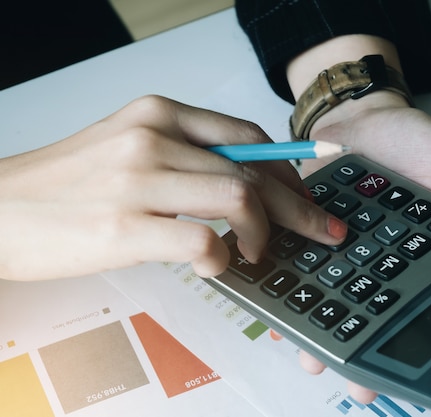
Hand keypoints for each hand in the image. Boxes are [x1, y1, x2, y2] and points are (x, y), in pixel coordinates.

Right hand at [0, 95, 346, 280]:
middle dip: (299, 208)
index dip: (287, 170)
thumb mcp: (128, 147)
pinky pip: (203, 241)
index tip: (307, 195)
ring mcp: (139, 181)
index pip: (248, 135)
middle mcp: (153, 138)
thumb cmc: (68, 183)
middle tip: (320, 231)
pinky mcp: (124, 227)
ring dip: (264, 235)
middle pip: (255, 171)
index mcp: (159, 114)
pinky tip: (215, 265)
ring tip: (256, 254)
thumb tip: (245, 188)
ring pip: (239, 199)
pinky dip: (222, 258)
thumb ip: (185, 157)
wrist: (0, 208)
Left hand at [296, 91, 430, 403]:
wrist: (358, 118)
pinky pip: (300, 272)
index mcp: (421, 254)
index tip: (414, 365)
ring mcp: (343, 254)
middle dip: (363, 348)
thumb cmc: (412, 140)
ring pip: (333, 304)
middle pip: (373, 315)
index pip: (423, 303)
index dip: (421, 336)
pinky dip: (289, 294)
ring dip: (323, 334)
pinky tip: (281, 316)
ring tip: (315, 358)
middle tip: (359, 379)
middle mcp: (381, 261)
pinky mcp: (309, 238)